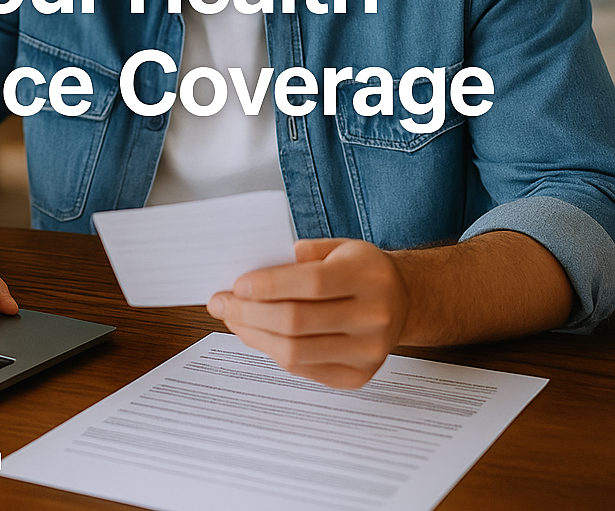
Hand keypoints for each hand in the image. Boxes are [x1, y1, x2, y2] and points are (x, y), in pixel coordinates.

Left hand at [206, 237, 408, 388]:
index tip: (236, 284)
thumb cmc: (360, 269)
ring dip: (253, 336)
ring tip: (232, 319)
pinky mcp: (358, 376)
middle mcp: (373, 317)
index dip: (268, 285)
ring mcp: (368, 352)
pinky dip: (271, 351)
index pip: (311, 283)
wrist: (402, 300)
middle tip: (220, 304)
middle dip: (249, 313)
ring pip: (295, 352)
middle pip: (297, 322)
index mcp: (368, 276)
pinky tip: (256, 334)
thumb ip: (300, 254)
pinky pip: (303, 369)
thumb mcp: (338, 246)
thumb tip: (251, 274)